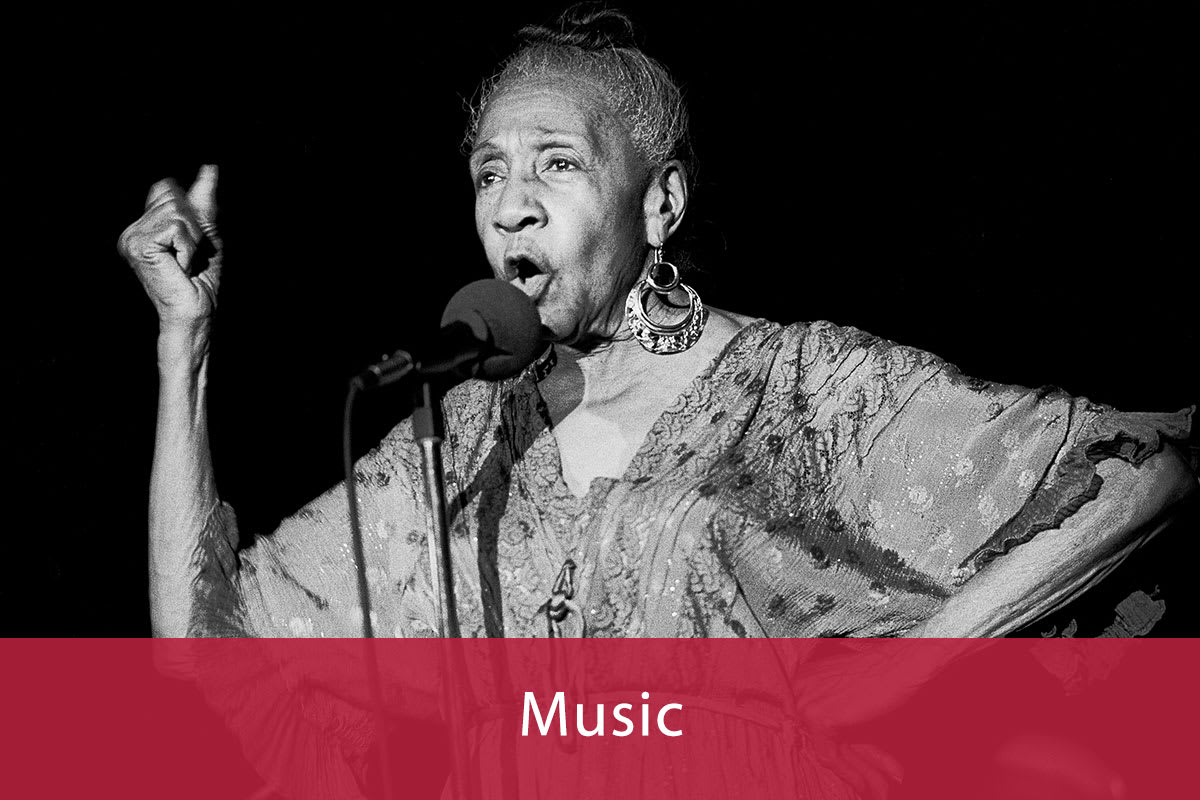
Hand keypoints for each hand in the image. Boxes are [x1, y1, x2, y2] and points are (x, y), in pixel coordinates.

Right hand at [118, 165, 221, 326]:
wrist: (195, 310)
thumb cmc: (201, 278)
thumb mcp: (206, 232)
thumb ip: (203, 200)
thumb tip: (210, 167)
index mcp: (145, 225)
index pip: (166, 188)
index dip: (188, 207)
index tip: (193, 239)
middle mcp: (133, 229)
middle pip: (172, 196)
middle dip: (193, 225)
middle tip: (190, 255)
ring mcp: (131, 236)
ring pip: (176, 211)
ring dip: (192, 239)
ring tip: (185, 261)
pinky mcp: (137, 245)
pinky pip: (176, 227)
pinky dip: (187, 247)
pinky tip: (180, 266)